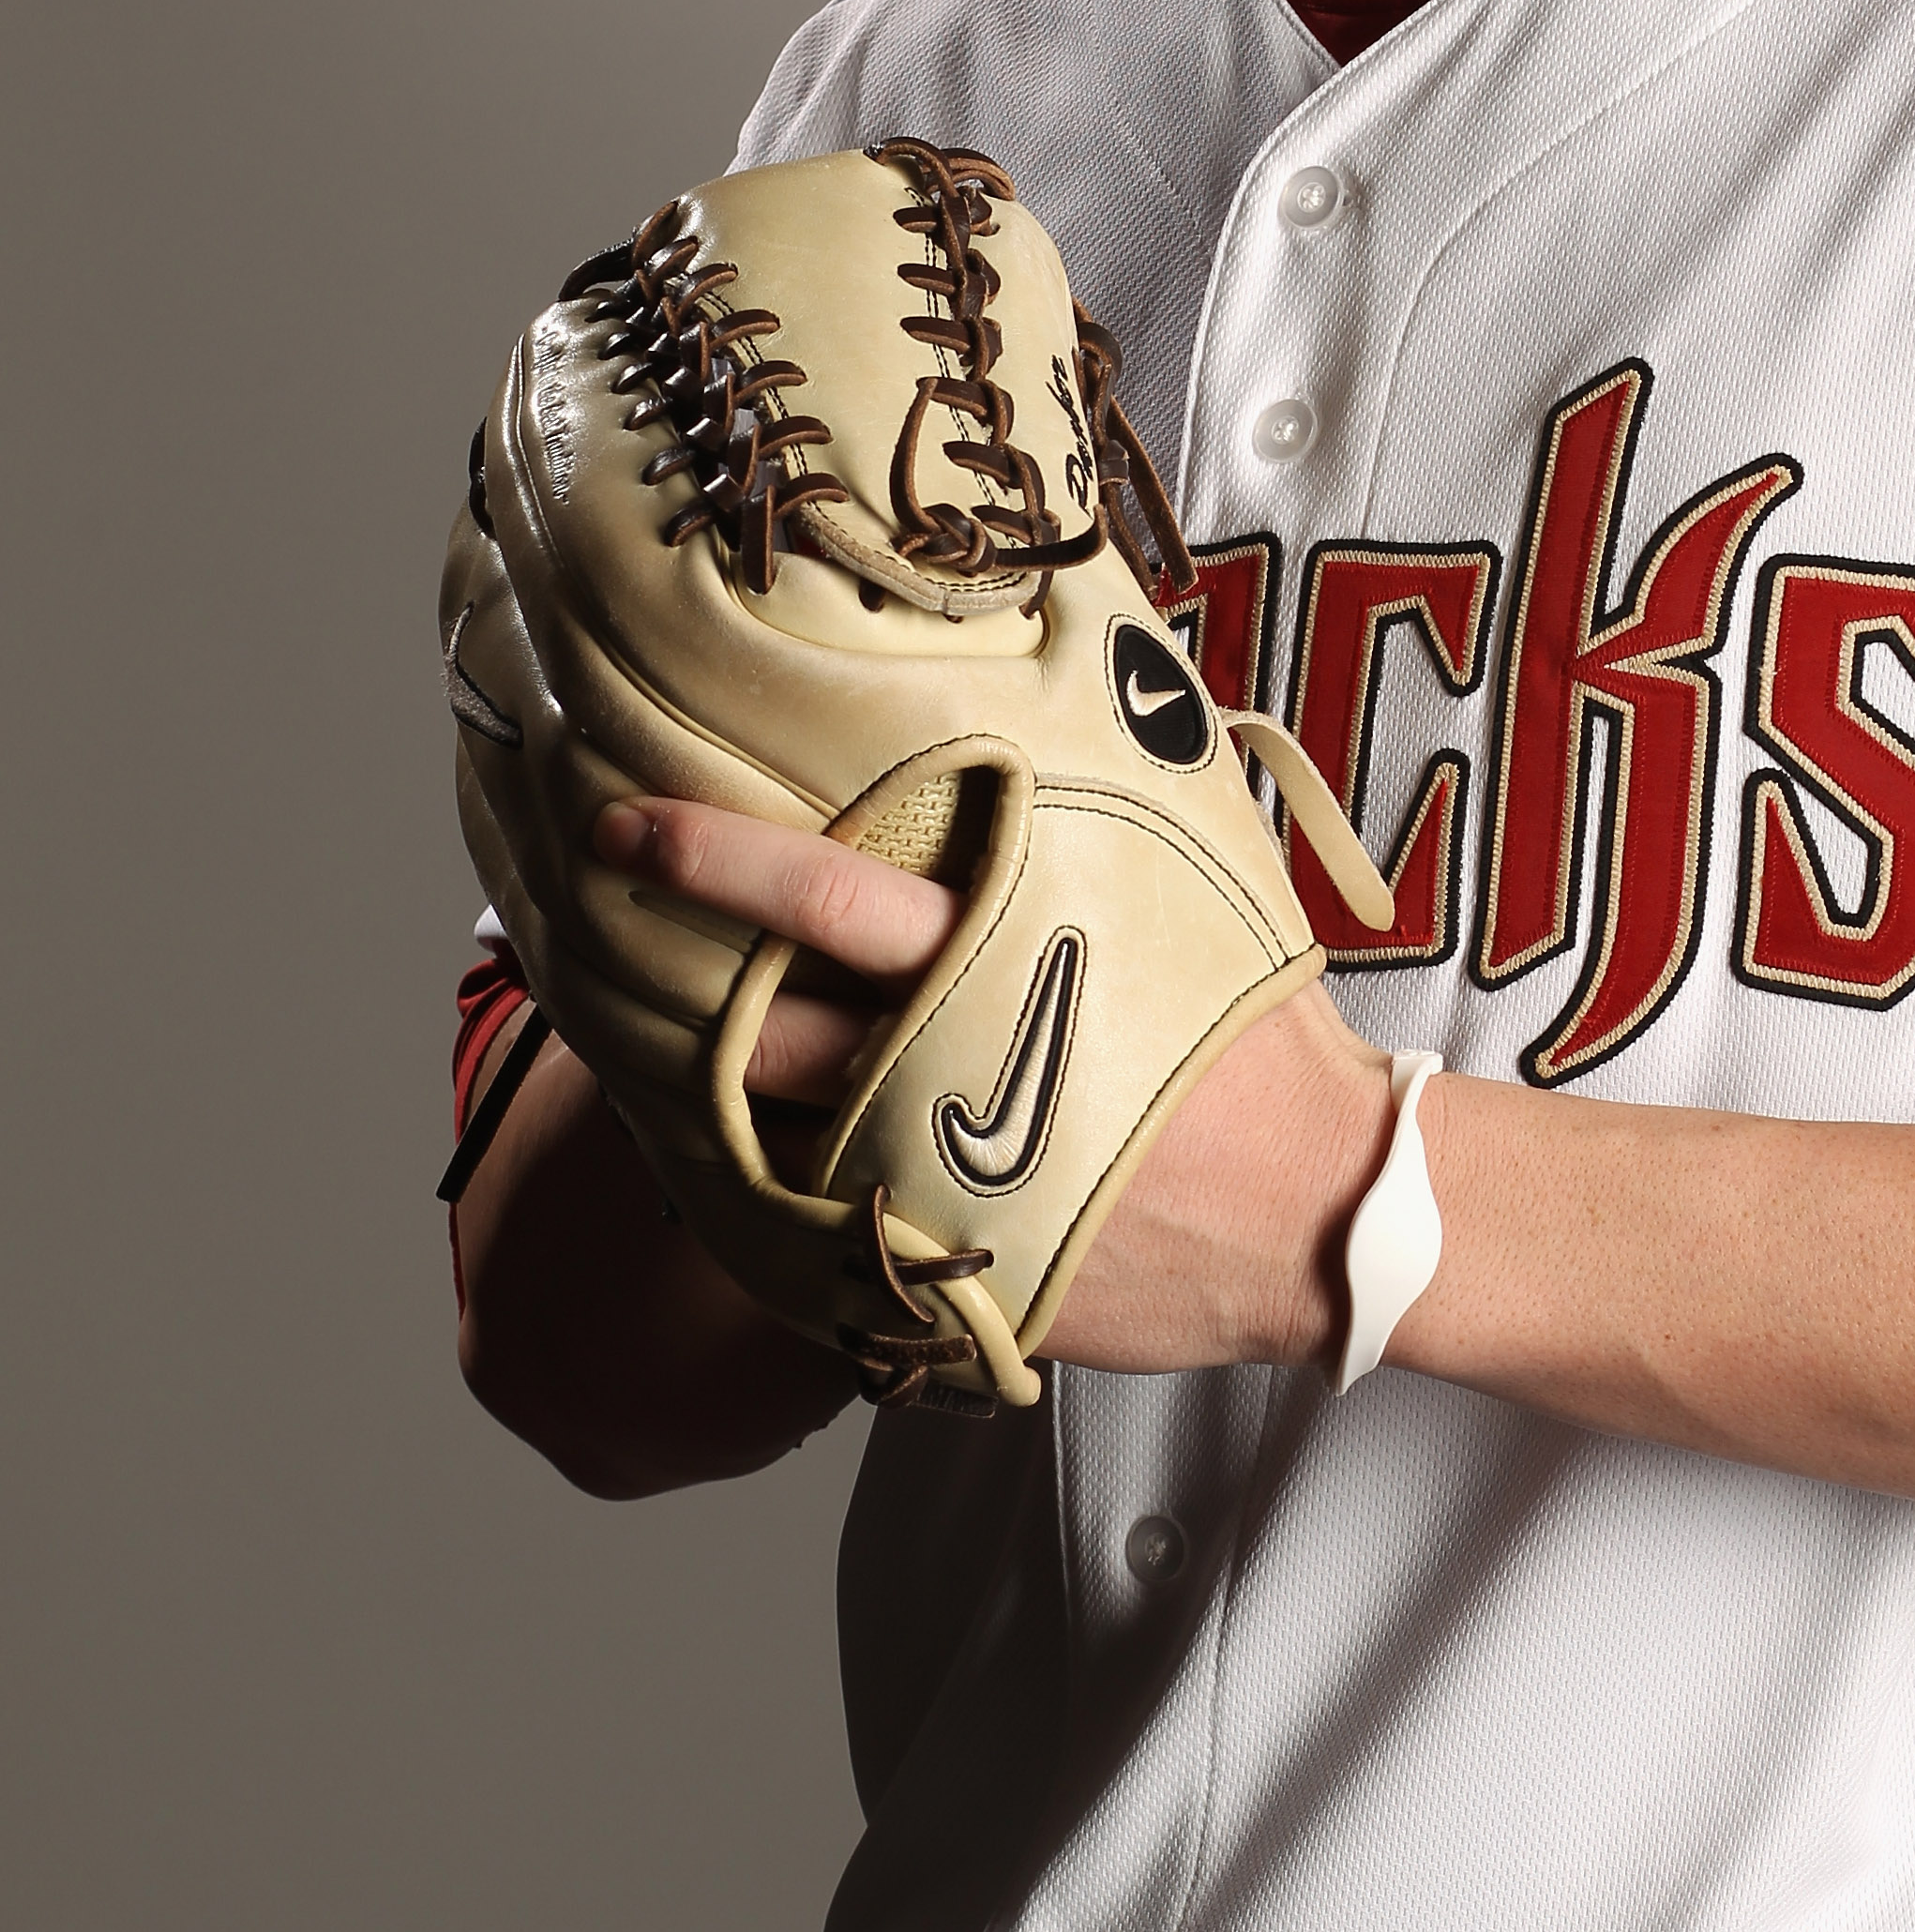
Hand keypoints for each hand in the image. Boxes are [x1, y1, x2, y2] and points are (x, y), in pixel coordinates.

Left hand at [586, 799, 1399, 1376]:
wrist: (1320, 1207)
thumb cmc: (1254, 1035)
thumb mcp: (1191, 887)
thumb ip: (1106, 810)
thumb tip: (1079, 665)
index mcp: (1009, 954)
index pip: (828, 896)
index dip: (713, 860)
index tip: (624, 822)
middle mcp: (952, 1064)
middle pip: (761, 1013)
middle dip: (655, 967)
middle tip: (576, 916)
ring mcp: (938, 1179)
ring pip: (766, 1125)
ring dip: (681, 1077)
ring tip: (608, 1024)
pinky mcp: (944, 1266)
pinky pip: (812, 1224)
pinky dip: (749, 1183)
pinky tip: (703, 1146)